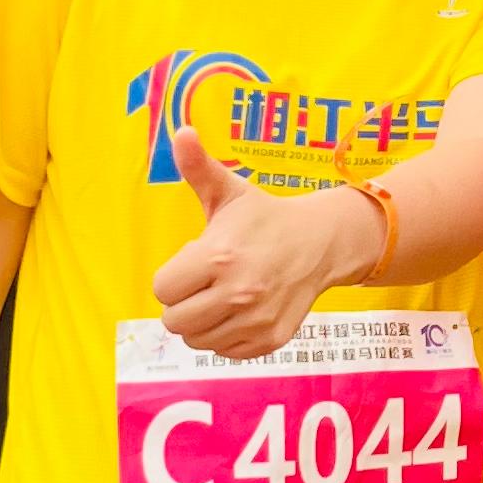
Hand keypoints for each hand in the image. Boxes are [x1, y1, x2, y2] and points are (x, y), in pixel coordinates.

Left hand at [152, 130, 367, 357]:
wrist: (320, 242)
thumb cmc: (264, 218)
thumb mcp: (229, 191)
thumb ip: (198, 166)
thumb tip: (181, 131)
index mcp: (218, 256)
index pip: (162, 289)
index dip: (174, 275)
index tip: (194, 262)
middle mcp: (237, 292)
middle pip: (174, 321)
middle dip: (183, 302)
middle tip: (205, 282)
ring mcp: (255, 320)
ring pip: (197, 340)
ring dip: (203, 321)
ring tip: (223, 295)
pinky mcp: (269, 340)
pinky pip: (224, 351)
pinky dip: (226, 335)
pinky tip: (241, 310)